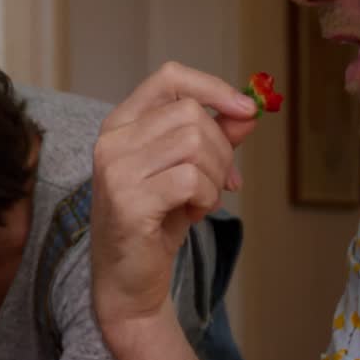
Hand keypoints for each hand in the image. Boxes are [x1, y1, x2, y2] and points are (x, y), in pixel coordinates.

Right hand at [91, 62, 258, 329]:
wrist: (129, 281)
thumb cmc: (156, 223)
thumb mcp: (188, 172)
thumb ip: (214, 139)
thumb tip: (247, 113)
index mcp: (121, 124)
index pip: (169, 78)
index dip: (213, 88)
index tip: (245, 111)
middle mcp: (111, 141)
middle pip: (191, 114)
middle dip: (221, 149)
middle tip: (219, 181)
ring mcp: (115, 170)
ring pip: (194, 144)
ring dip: (213, 176)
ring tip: (200, 200)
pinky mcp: (128, 201)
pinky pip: (191, 180)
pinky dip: (206, 198)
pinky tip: (193, 213)